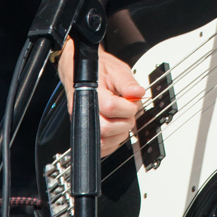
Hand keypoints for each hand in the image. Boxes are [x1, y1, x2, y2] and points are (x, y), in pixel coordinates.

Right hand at [57, 40, 144, 156]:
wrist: (77, 71)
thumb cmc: (96, 70)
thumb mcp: (115, 69)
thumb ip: (127, 82)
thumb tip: (138, 93)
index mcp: (91, 93)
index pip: (110, 107)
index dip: (127, 106)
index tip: (132, 101)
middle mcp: (83, 111)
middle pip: (106, 128)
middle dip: (125, 121)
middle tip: (128, 110)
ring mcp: (83, 124)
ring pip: (104, 141)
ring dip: (120, 132)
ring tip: (122, 117)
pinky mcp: (86, 133)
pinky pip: (101, 148)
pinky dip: (113, 141)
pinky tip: (117, 127)